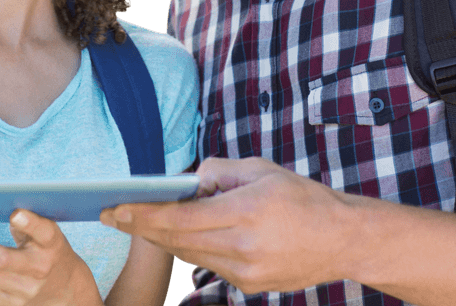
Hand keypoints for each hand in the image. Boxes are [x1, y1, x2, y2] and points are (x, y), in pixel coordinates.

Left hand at [0, 210, 102, 305]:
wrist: (62, 292)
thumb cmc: (50, 252)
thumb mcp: (50, 233)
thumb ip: (32, 222)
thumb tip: (7, 206)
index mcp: (52, 247)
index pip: (44, 233)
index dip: (31, 224)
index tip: (15, 213)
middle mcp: (37, 271)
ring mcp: (20, 292)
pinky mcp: (4, 304)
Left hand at [99, 157, 358, 293]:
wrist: (343, 239)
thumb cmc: (303, 197)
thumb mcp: (261, 169)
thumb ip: (219, 172)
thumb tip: (185, 182)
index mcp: (247, 212)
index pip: (181, 218)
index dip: (143, 214)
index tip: (114, 207)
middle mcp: (244, 247)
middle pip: (177, 240)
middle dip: (141, 227)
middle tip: (111, 214)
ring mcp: (246, 272)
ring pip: (189, 255)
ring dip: (162, 239)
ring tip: (136, 222)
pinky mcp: (249, 286)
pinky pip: (209, 265)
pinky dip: (192, 249)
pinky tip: (178, 235)